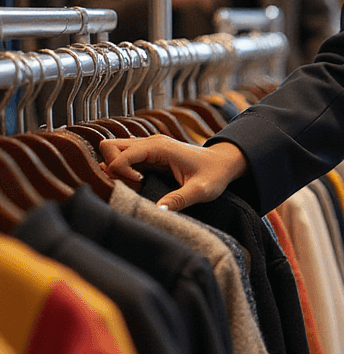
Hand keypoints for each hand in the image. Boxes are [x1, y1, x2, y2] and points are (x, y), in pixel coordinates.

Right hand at [99, 136, 246, 211]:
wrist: (224, 162)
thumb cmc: (214, 173)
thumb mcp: (200, 190)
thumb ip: (179, 200)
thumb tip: (159, 211)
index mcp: (159, 147)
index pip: (119, 153)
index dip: (121, 171)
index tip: (139, 183)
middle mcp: (150, 143)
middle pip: (109, 146)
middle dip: (112, 167)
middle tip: (132, 184)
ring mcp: (148, 147)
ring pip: (115, 151)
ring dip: (117, 169)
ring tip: (137, 184)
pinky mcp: (150, 154)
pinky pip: (125, 158)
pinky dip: (124, 171)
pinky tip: (140, 182)